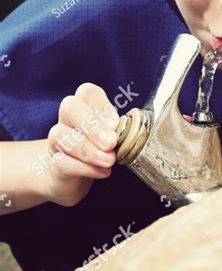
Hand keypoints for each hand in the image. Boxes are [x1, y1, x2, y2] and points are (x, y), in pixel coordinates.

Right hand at [42, 83, 119, 206]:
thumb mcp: (111, 137)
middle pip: (70, 106)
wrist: (74, 179)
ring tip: (109, 161)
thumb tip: (118, 131)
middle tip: (110, 143)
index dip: (102, 106)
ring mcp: (56, 141)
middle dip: (92, 125)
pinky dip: (84, 168)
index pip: (88, 92)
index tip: (115, 125)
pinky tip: (102, 172)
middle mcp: (67, 119)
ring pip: (60, 134)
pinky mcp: (53, 164)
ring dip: (88, 150)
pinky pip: (61, 162)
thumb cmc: (99, 150)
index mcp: (85, 107)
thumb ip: (116, 131)